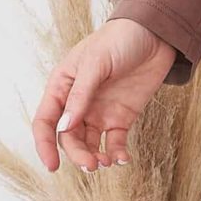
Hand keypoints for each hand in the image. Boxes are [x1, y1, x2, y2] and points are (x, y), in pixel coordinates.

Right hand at [32, 17, 174, 171]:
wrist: (155, 34)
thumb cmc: (119, 39)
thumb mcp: (95, 62)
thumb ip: (80, 95)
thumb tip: (64, 127)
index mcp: (62, 86)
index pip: (46, 121)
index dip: (45, 145)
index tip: (52, 166)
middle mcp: (78, 103)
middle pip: (69, 138)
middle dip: (77, 154)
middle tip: (91, 165)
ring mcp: (100, 111)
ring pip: (89, 144)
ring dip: (95, 157)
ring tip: (107, 162)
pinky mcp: (122, 117)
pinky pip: (114, 142)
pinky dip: (116, 153)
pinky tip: (123, 158)